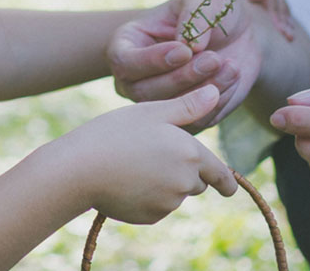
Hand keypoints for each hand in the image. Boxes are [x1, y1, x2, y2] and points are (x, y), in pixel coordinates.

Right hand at [60, 86, 237, 223]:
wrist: (80, 169)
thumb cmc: (116, 133)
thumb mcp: (153, 112)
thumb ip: (188, 106)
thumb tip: (216, 93)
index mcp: (190, 154)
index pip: (220, 173)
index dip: (225, 181)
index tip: (229, 187)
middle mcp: (185, 182)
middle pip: (196, 182)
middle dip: (185, 173)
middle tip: (154, 154)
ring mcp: (167, 203)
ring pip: (175, 195)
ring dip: (165, 184)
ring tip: (134, 164)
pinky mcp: (149, 217)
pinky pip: (156, 208)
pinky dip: (148, 197)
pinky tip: (127, 181)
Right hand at [107, 0, 294, 130]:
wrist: (237, 30)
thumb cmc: (211, 8)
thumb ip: (195, 14)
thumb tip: (190, 43)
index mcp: (126, 45)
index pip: (125, 61)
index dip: (153, 60)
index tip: (185, 49)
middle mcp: (135, 78)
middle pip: (146, 92)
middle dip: (182, 77)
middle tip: (213, 58)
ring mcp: (158, 102)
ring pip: (171, 111)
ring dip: (202, 91)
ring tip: (230, 66)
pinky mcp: (185, 117)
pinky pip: (197, 121)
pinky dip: (217, 101)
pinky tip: (233, 75)